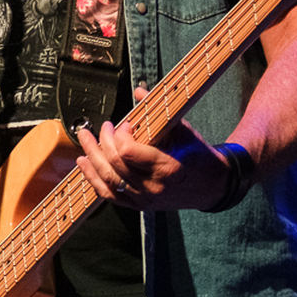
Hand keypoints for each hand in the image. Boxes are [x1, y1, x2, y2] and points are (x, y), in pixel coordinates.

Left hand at [74, 84, 235, 212]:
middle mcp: (153, 188)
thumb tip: (139, 90)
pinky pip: (109, 195)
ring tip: (85, 139)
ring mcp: (144, 200)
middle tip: (104, 126)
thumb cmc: (198, 156)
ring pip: (108, 180)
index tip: (126, 124)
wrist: (212, 186)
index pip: (128, 152)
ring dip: (91, 158)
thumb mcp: (184, 131)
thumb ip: (160, 112)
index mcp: (167, 168)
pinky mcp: (139, 206)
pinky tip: (84, 163)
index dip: (121, 136)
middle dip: (103, 142)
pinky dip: (93, 178)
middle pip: (115, 164)